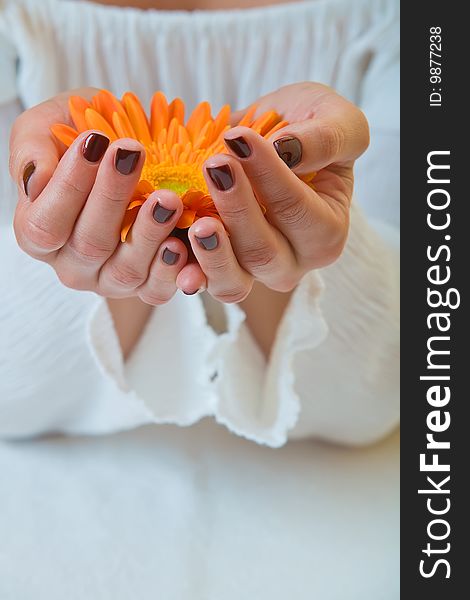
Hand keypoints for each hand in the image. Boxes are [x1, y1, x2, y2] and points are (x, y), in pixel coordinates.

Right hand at [9, 90, 204, 304]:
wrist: (129, 151)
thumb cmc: (85, 137)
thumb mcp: (47, 128)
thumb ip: (31, 150)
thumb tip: (36, 179)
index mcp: (38, 234)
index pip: (45, 224)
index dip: (68, 186)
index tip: (95, 140)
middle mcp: (73, 264)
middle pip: (89, 245)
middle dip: (112, 197)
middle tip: (133, 155)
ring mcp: (110, 280)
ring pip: (125, 270)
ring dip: (148, 233)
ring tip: (167, 198)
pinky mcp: (146, 287)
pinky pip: (156, 291)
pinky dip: (170, 271)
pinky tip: (181, 244)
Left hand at [177, 82, 369, 301]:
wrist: (273, 140)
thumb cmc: (311, 129)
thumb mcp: (336, 120)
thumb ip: (326, 138)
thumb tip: (286, 150)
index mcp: (326, 233)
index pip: (297, 210)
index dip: (268, 176)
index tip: (237, 137)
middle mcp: (293, 262)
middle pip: (263, 252)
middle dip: (236, 210)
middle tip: (214, 167)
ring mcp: (253, 272)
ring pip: (232, 280)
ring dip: (210, 251)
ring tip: (194, 220)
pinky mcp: (220, 269)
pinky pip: (202, 280)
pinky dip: (184, 268)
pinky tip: (169, 250)